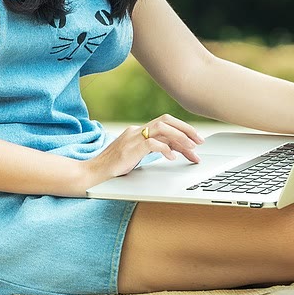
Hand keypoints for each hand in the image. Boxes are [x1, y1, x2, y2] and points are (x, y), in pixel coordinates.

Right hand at [77, 114, 204, 191]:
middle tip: (201, 142)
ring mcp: (133, 138)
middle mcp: (136, 131)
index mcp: (138, 132)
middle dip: (186, 130)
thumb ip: (151, 150)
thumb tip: (174, 149)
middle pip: (166, 121)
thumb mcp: (136, 156)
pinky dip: (165, 148)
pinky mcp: (130, 148)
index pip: (165, 125)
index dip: (183, 132)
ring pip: (163, 128)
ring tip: (191, 149)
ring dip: (180, 138)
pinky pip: (152, 143)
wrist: (93, 173)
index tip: (196, 142)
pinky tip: (172, 157)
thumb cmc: (113, 168)